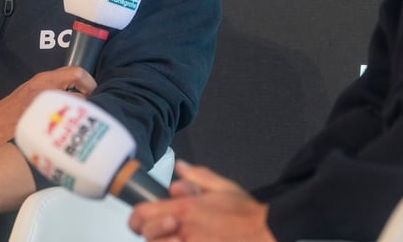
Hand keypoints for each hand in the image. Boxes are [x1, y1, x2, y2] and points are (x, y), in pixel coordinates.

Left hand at [0, 66, 95, 149]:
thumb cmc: (9, 130)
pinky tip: (72, 115)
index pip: (77, 76)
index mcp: (45, 85)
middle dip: (89, 89)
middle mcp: (44, 81)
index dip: (92, 88)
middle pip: (75, 75)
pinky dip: (70, 97)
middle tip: (96, 109)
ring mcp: (40, 85)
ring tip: (87, 113)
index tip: (99, 105)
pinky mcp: (37, 91)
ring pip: (69, 82)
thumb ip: (63, 116)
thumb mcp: (39, 125)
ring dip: (80, 94)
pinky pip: (61, 89)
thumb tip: (87, 113)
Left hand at [128, 161, 274, 241]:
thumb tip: (180, 168)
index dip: (137, 216)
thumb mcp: (221, 186)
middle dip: (150, 232)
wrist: (264, 232)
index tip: (142, 217)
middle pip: (147, 236)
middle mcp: (183, 230)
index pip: (143, 214)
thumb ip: (197, 176)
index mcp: (185, 209)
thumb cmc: (246, 214)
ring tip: (176, 237)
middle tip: (162, 228)